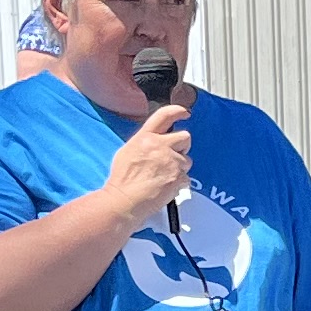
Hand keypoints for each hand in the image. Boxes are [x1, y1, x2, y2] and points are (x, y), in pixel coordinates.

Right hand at [105, 103, 192, 224]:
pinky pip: (186, 177)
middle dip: (183, 146)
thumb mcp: (128, 151)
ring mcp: (171, 161)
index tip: (185, 112)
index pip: (165, 115)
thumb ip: (145, 143)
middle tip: (174, 156)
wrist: (125, 200)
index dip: (178, 111)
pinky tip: (166, 186)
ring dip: (180, 167)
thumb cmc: (122, 180)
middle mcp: (160, 145)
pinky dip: (179, 183)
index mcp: (145, 137)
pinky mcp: (178, 176)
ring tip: (164, 176)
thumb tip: (155, 141)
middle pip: (185, 137)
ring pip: (187, 159)